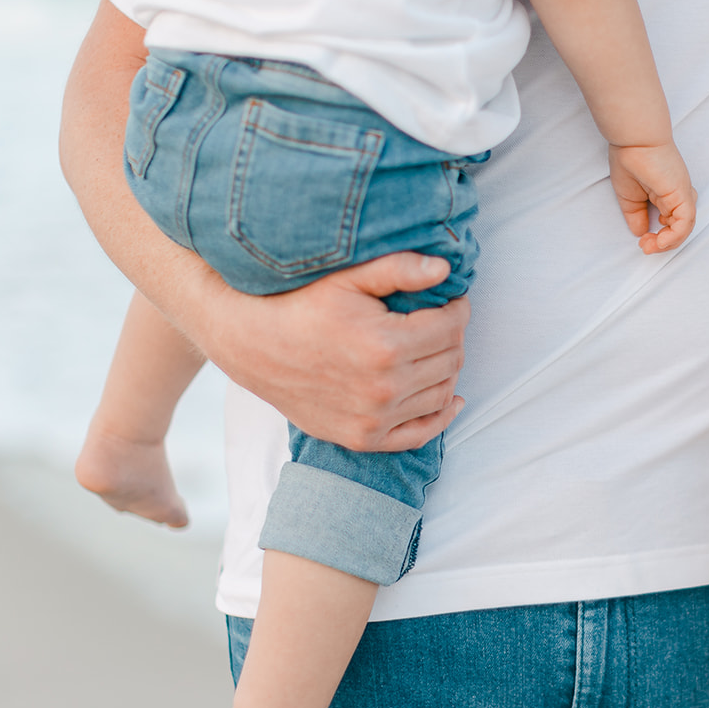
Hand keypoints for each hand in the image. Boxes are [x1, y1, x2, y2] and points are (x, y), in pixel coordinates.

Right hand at [200, 253, 468, 451]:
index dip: (458, 308)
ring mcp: (374, 418)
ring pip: (441, 394)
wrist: (250, 343)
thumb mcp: (347, 277)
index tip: (451, 299)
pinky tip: (450, 400)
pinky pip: (420, 434)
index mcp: (385, 346)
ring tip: (436, 349)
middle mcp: (384, 388)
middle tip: (441, 321)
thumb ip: (399, 270)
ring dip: (447, 370)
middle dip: (453, 336)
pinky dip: (441, 417)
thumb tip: (445, 270)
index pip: (451, 327)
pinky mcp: (363, 438)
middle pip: (450, 360)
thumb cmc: (299, 304)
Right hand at [610, 142, 696, 253]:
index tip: (643, 242)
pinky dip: (674, 236)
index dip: (660, 237)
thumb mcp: (630, 197)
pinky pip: (685, 222)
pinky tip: (659, 241)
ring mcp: (682, 195)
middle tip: (645, 248)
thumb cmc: (629, 159)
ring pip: (685, 228)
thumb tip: (640, 232)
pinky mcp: (682, 194)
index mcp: (666, 195)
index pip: (672, 223)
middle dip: (663, 244)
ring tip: (650, 246)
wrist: (633, 141)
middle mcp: (677, 195)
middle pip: (680, 228)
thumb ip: (636, 216)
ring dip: (668, 243)